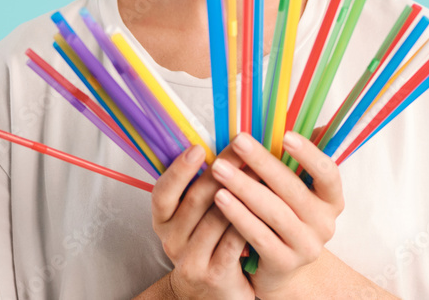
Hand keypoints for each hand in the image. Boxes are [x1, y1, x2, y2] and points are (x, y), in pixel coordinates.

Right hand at [150, 144, 254, 299]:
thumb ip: (203, 185)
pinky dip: (249, 220)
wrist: (214, 293)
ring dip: (241, 192)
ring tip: (261, 170)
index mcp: (163, 221)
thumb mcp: (196, 217)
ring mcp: (191, 260)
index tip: (198, 148)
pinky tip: (265, 204)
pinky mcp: (214, 275)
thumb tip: (225, 144)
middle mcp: (171, 241)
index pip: (162, 193)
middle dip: (222, 171)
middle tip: (243, 148)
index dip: (178, 170)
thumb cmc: (210, 243)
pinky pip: (233, 241)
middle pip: (195, 200)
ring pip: (217, 219)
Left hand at [209, 129, 344, 297]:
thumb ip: (293, 160)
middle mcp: (325, 224)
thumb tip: (291, 118)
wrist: (278, 268)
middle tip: (237, 141)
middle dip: (263, 162)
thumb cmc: (283, 216)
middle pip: (293, 189)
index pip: (328, 173)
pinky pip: (259, 235)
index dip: (309, 154)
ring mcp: (306, 246)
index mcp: (331, 199)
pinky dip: (238, 215)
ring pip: (274, 212)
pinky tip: (219, 199)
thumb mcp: (294, 190)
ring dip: (244, 187)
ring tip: (219, 169)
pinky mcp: (284, 264)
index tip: (286, 135)